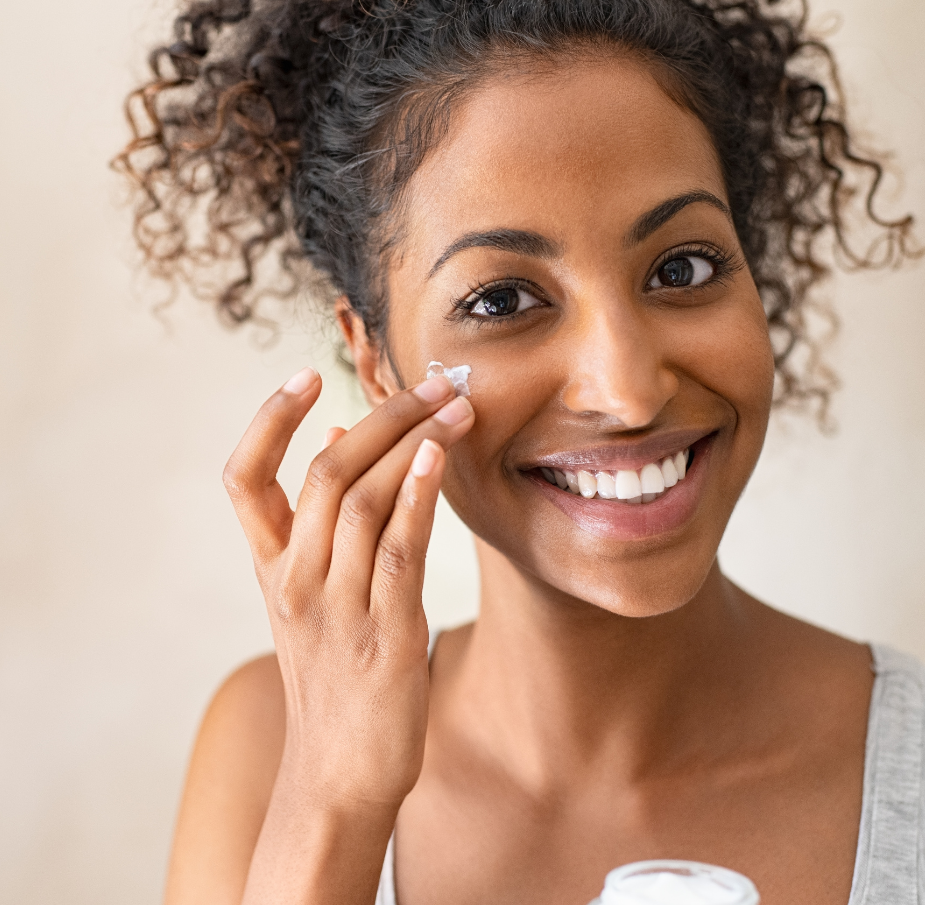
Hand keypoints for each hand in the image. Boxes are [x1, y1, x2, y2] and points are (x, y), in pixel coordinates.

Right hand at [223, 367, 474, 813]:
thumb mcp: (310, 599)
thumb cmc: (332, 675)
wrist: (338, 774)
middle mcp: (296, 581)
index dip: (268, 422)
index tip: (304, 377)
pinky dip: (416, 497)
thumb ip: (319, 523)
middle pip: (327, 474)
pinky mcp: (386, 635)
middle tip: (433, 382)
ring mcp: (338, 608)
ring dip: (413, 443)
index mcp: (272, 569)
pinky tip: (438, 458)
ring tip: (455, 406)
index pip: (244, 479)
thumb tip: (336, 440)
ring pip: (365, 502)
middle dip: (383, 417)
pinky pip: (399, 551)